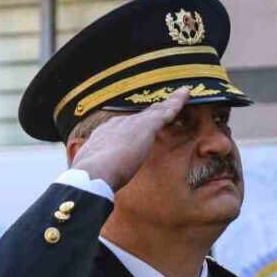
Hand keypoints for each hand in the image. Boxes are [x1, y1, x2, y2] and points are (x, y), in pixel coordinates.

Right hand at [71, 87, 191, 191]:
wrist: (93, 173)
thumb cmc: (90, 178)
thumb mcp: (92, 171)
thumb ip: (98, 171)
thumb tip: (94, 182)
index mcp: (104, 135)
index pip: (122, 128)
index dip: (132, 128)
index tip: (139, 130)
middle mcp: (118, 124)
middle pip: (140, 117)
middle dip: (152, 113)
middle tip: (164, 107)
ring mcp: (132, 123)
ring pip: (156, 110)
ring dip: (169, 103)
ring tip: (181, 95)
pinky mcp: (147, 125)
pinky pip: (167, 111)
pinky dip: (177, 102)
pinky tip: (186, 94)